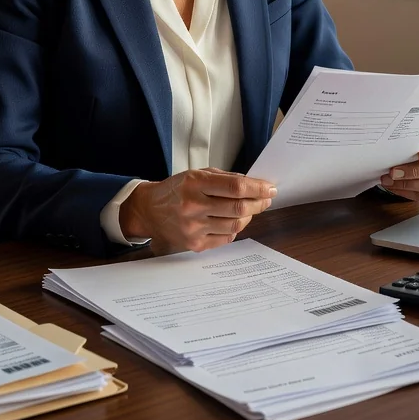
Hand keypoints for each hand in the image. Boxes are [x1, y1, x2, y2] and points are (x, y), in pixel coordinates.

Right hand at [119, 168, 276, 253]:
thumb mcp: (196, 174)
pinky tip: (235, 220)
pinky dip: (236, 229)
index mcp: (195, 184)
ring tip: (252, 209)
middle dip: (258, 203)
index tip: (270, 188)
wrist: (149, 211)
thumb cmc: (175, 190)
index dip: (257, 188)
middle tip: (266, 199)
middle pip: (238, 208)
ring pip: (235, 225)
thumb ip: (224, 178)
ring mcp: (193, 228)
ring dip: (249, 216)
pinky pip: (226, 239)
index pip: (235, 187)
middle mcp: (193, 206)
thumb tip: (253, 184)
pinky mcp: (194, 245)